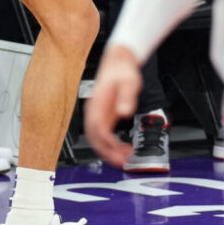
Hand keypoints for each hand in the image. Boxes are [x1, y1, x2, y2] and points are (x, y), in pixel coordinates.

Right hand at [85, 45, 143, 167]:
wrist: (118, 62)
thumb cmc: (123, 71)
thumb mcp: (129, 82)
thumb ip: (127, 97)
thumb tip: (124, 112)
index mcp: (98, 103)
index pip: (98, 129)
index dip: (107, 144)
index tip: (119, 153)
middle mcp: (94, 110)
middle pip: (94, 137)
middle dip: (107, 153)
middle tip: (122, 162)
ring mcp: (96, 113)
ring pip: (95, 138)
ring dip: (107, 151)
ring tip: (123, 158)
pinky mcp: (102, 115)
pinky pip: (101, 135)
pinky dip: (109, 145)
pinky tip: (121, 148)